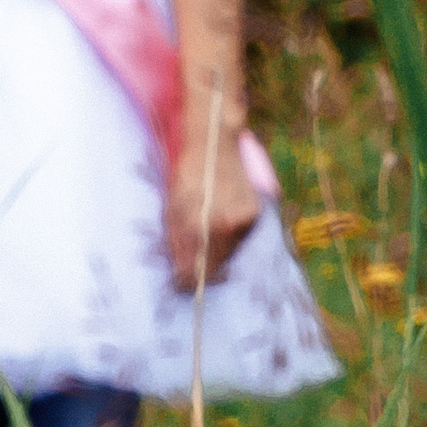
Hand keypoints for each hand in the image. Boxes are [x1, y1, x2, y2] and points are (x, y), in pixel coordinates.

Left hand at [167, 122, 262, 289]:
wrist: (213, 142)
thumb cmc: (185, 175)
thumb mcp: (172, 209)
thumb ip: (178, 244)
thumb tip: (183, 277)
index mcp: (197, 226)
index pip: (196, 272)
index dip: (189, 281)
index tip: (184, 284)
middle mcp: (222, 225)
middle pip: (215, 266)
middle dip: (204, 269)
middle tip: (193, 263)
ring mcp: (241, 219)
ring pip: (229, 253)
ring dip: (219, 252)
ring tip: (208, 233)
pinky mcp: (254, 213)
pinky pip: (240, 237)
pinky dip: (231, 236)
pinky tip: (222, 222)